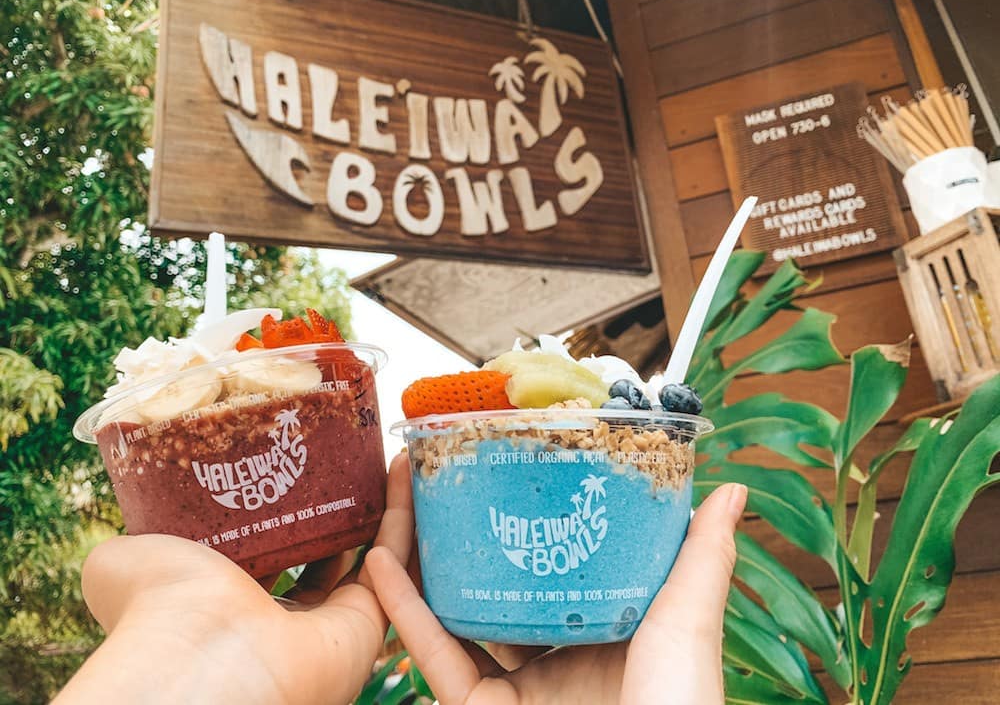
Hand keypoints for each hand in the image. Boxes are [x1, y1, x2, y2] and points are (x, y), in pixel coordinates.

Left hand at [55, 455, 412, 704]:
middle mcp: (285, 622)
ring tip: (386, 454)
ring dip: (383, 505)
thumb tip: (127, 532)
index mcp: (231, 607)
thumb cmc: (161, 610)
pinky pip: (394, 559)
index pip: (270, 559)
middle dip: (343, 510)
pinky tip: (402, 467)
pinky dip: (403, 513)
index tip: (297, 470)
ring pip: (369, 556)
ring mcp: (331, 626)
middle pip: (327, 557)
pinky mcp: (368, 622)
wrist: (207, 657)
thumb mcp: (125, 561)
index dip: (288, 516)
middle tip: (353, 460)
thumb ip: (131, 544)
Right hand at [365, 474, 746, 704]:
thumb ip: (701, 559)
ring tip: (401, 506)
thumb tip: (732, 488)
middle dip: (466, 537)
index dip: (532, 522)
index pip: (560, 566)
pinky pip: (435, 659)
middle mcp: (556, 660)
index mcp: (605, 635)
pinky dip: (404, 614)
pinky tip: (382, 565)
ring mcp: (514, 690)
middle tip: (440, 481)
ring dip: (422, 565)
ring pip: (455, 617)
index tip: (510, 472)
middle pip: (498, 587)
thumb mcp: (688, 626)